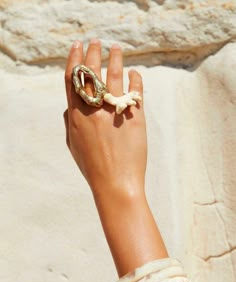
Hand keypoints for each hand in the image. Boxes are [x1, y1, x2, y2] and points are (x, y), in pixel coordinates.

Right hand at [64, 39, 146, 197]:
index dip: (74, 59)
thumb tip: (70, 107)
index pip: (73, 78)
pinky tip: (134, 73)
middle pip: (92, 72)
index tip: (78, 46)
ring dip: (115, 58)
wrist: (116, 183)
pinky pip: (136, 91)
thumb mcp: (74, 145)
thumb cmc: (92, 166)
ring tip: (117, 48)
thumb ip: (70, 123)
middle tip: (97, 42)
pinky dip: (135, 78)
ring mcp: (115, 111)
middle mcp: (94, 109)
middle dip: (93, 52)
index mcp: (77, 115)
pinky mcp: (135, 116)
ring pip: (115, 75)